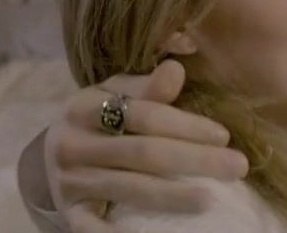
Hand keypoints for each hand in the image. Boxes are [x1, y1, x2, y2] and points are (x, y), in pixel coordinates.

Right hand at [44, 59, 249, 230]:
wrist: (50, 155)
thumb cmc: (98, 119)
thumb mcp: (115, 94)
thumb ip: (148, 87)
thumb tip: (177, 69)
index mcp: (83, 107)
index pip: (142, 115)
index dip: (184, 125)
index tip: (223, 135)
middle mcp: (72, 144)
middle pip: (142, 153)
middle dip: (193, 159)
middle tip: (237, 166)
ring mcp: (68, 182)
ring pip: (128, 188)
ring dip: (171, 196)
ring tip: (210, 200)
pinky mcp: (70, 214)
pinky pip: (92, 228)